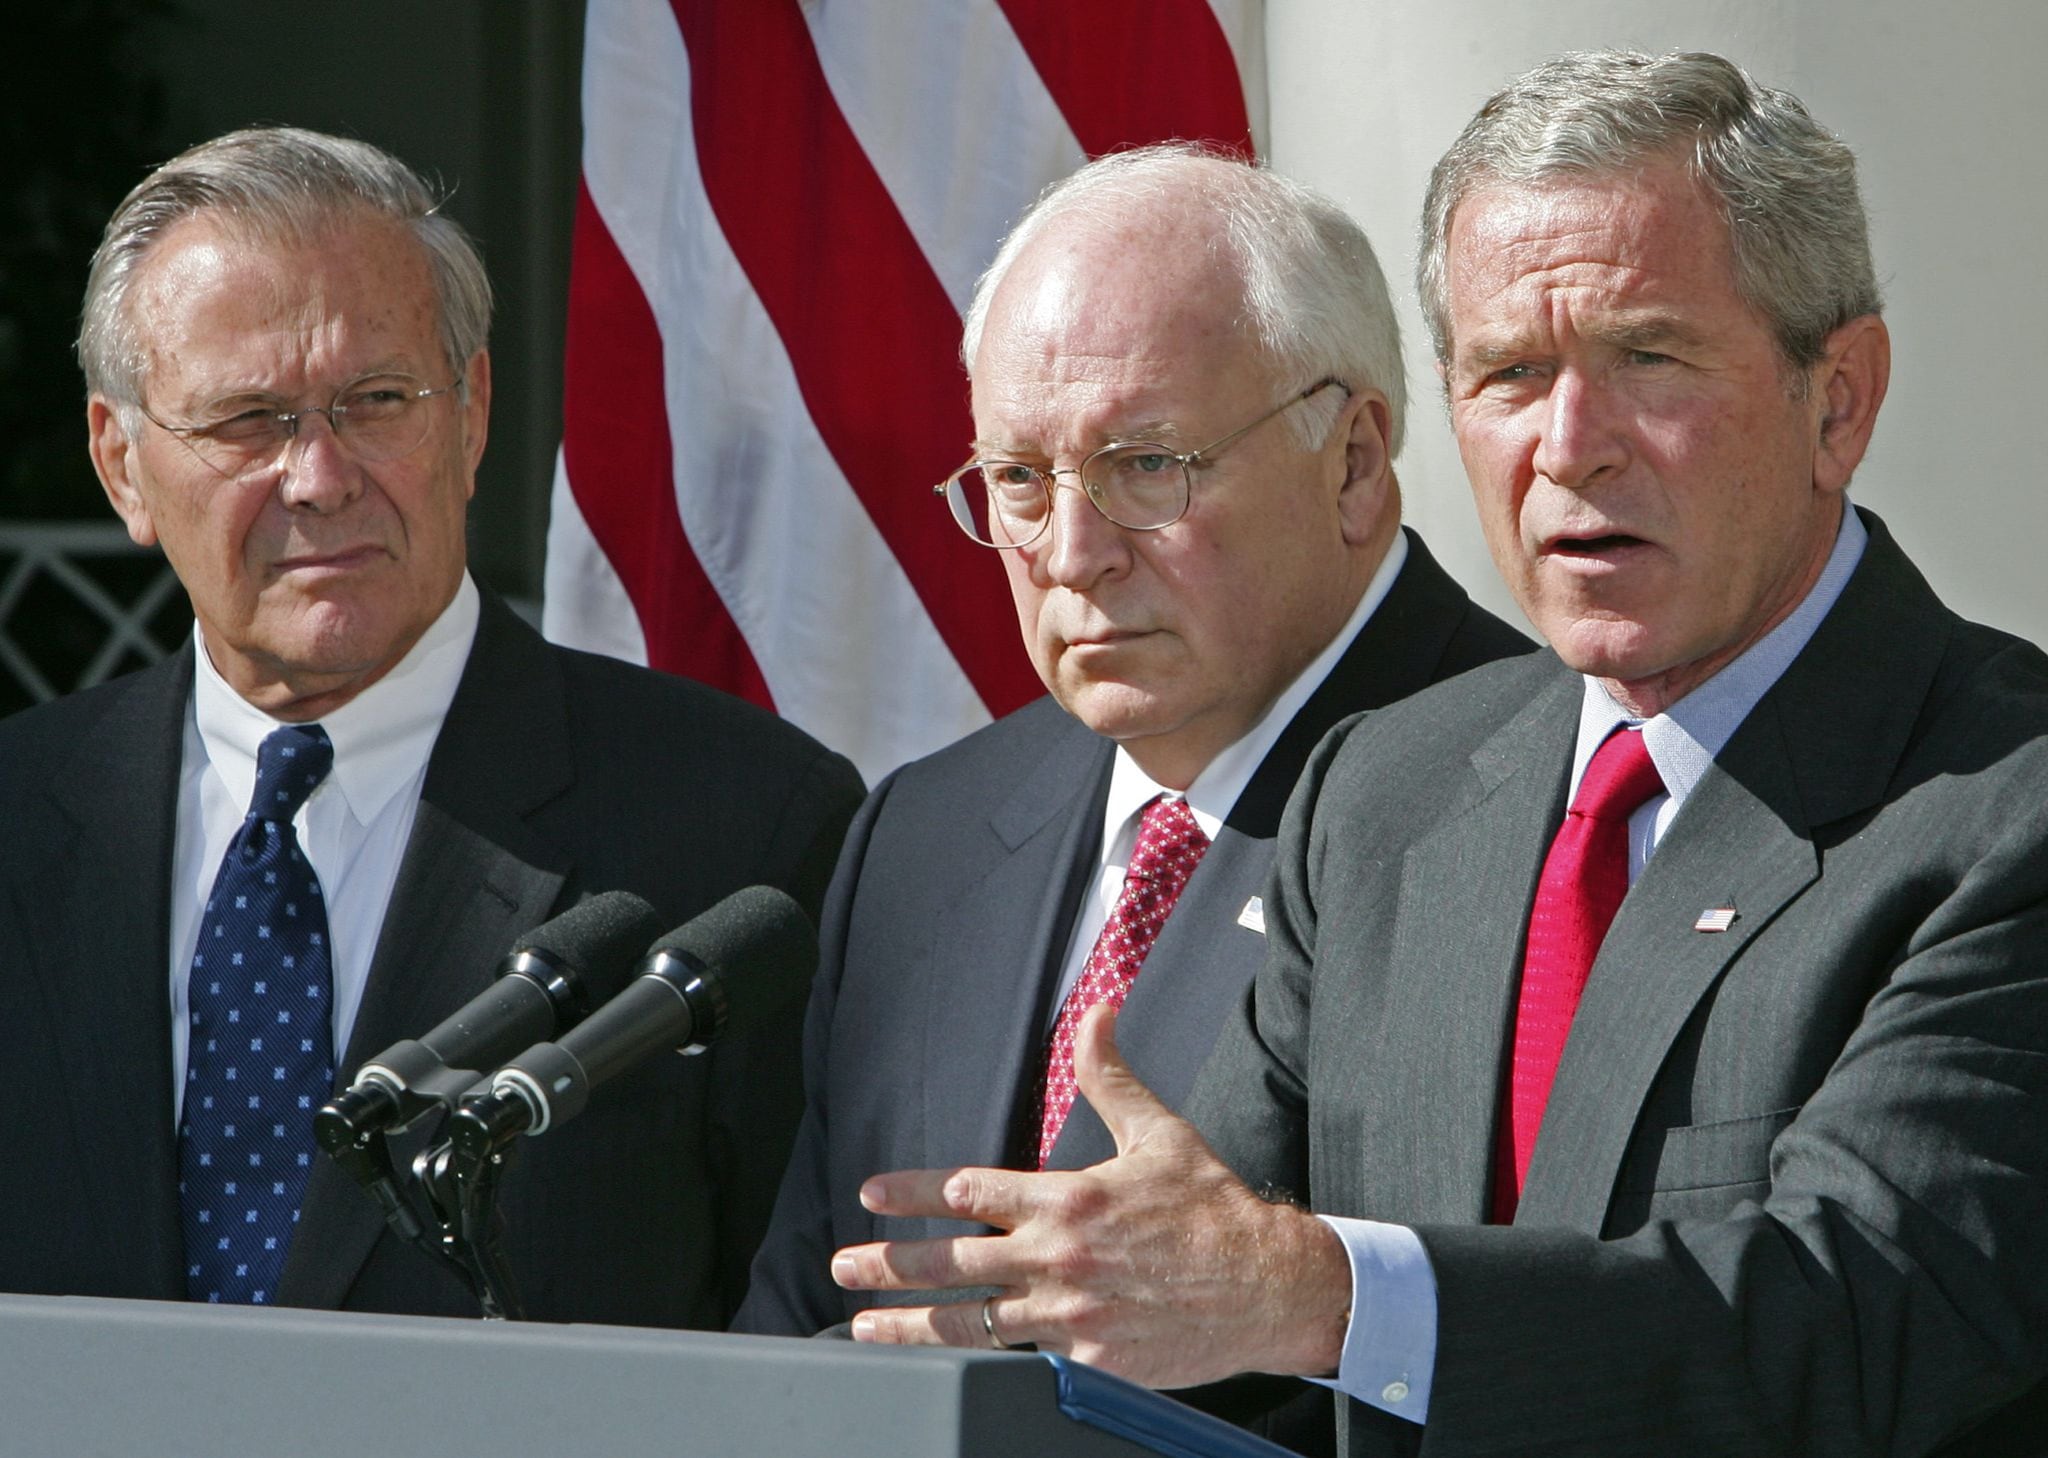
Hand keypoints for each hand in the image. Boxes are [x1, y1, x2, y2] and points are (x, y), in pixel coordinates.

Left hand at [830, 1005, 1350, 1387]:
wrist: (1267, 1285)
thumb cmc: (1213, 1208)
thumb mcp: (1159, 1131)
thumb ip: (1110, 1075)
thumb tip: (1097, 1013)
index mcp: (1070, 1197)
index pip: (970, 1191)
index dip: (914, 1193)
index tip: (874, 1194)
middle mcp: (1061, 1254)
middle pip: (953, 1262)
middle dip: (889, 1264)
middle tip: (844, 1264)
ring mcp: (1071, 1311)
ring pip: (972, 1321)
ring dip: (911, 1324)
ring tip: (865, 1325)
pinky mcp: (1090, 1357)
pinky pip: (1020, 1359)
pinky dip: (977, 1359)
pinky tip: (945, 1362)